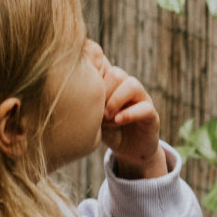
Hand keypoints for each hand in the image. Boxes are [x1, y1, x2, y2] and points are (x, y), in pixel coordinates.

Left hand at [92, 43, 163, 179]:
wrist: (129, 151)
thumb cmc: (108, 131)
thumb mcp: (93, 117)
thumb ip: (86, 104)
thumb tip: (64, 96)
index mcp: (111, 83)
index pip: (104, 65)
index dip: (94, 71)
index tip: (83, 88)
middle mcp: (127, 86)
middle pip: (116, 73)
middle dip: (104, 91)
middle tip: (96, 111)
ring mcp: (141, 98)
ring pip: (132, 84)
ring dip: (115, 100)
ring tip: (106, 117)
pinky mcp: (151, 114)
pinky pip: (144, 107)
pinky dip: (129, 113)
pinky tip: (117, 121)